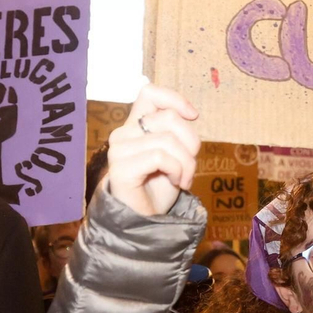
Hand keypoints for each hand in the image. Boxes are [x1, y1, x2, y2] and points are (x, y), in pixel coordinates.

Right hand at [105, 84, 198, 217]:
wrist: (145, 219)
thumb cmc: (159, 186)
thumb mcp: (176, 152)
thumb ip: (178, 131)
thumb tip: (190, 114)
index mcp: (135, 124)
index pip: (150, 92)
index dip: (174, 98)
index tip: (193, 116)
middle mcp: (123, 133)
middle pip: (169, 118)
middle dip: (191, 142)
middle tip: (189, 166)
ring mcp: (119, 150)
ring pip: (168, 139)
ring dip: (186, 163)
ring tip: (183, 178)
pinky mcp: (120, 168)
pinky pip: (160, 157)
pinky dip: (177, 170)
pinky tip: (176, 182)